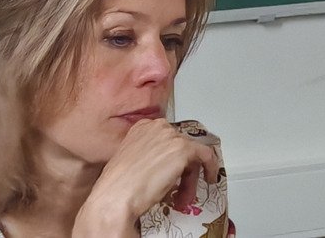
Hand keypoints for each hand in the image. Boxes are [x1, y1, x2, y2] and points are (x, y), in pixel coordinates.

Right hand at [74, 118, 221, 236]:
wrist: (114, 198)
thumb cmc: (115, 188)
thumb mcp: (129, 163)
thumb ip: (147, 156)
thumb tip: (162, 168)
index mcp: (141, 128)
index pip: (166, 139)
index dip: (171, 158)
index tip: (174, 170)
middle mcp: (157, 127)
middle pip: (179, 146)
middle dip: (180, 170)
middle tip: (179, 189)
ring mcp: (171, 136)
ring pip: (191, 154)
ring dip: (189, 177)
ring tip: (183, 196)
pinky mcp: (183, 149)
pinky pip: (206, 155)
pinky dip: (210, 166)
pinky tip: (208, 178)